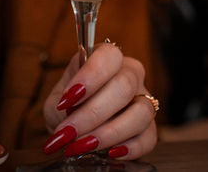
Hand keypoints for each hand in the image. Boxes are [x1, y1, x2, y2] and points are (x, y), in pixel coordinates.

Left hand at [43, 43, 157, 159]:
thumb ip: (62, 105)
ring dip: (109, 133)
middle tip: (69, 133)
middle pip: (124, 85)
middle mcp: (130, 74)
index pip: (109, 55)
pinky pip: (149, 136)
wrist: (74, 129)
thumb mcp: (58, 101)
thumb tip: (70, 116)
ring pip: (141, 112)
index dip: (90, 76)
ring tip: (84, 147)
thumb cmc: (68, 107)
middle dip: (93, 113)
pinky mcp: (149, 126)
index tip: (67, 100)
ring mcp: (143, 99)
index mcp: (106, 58)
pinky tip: (110, 152)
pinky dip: (129, 148)